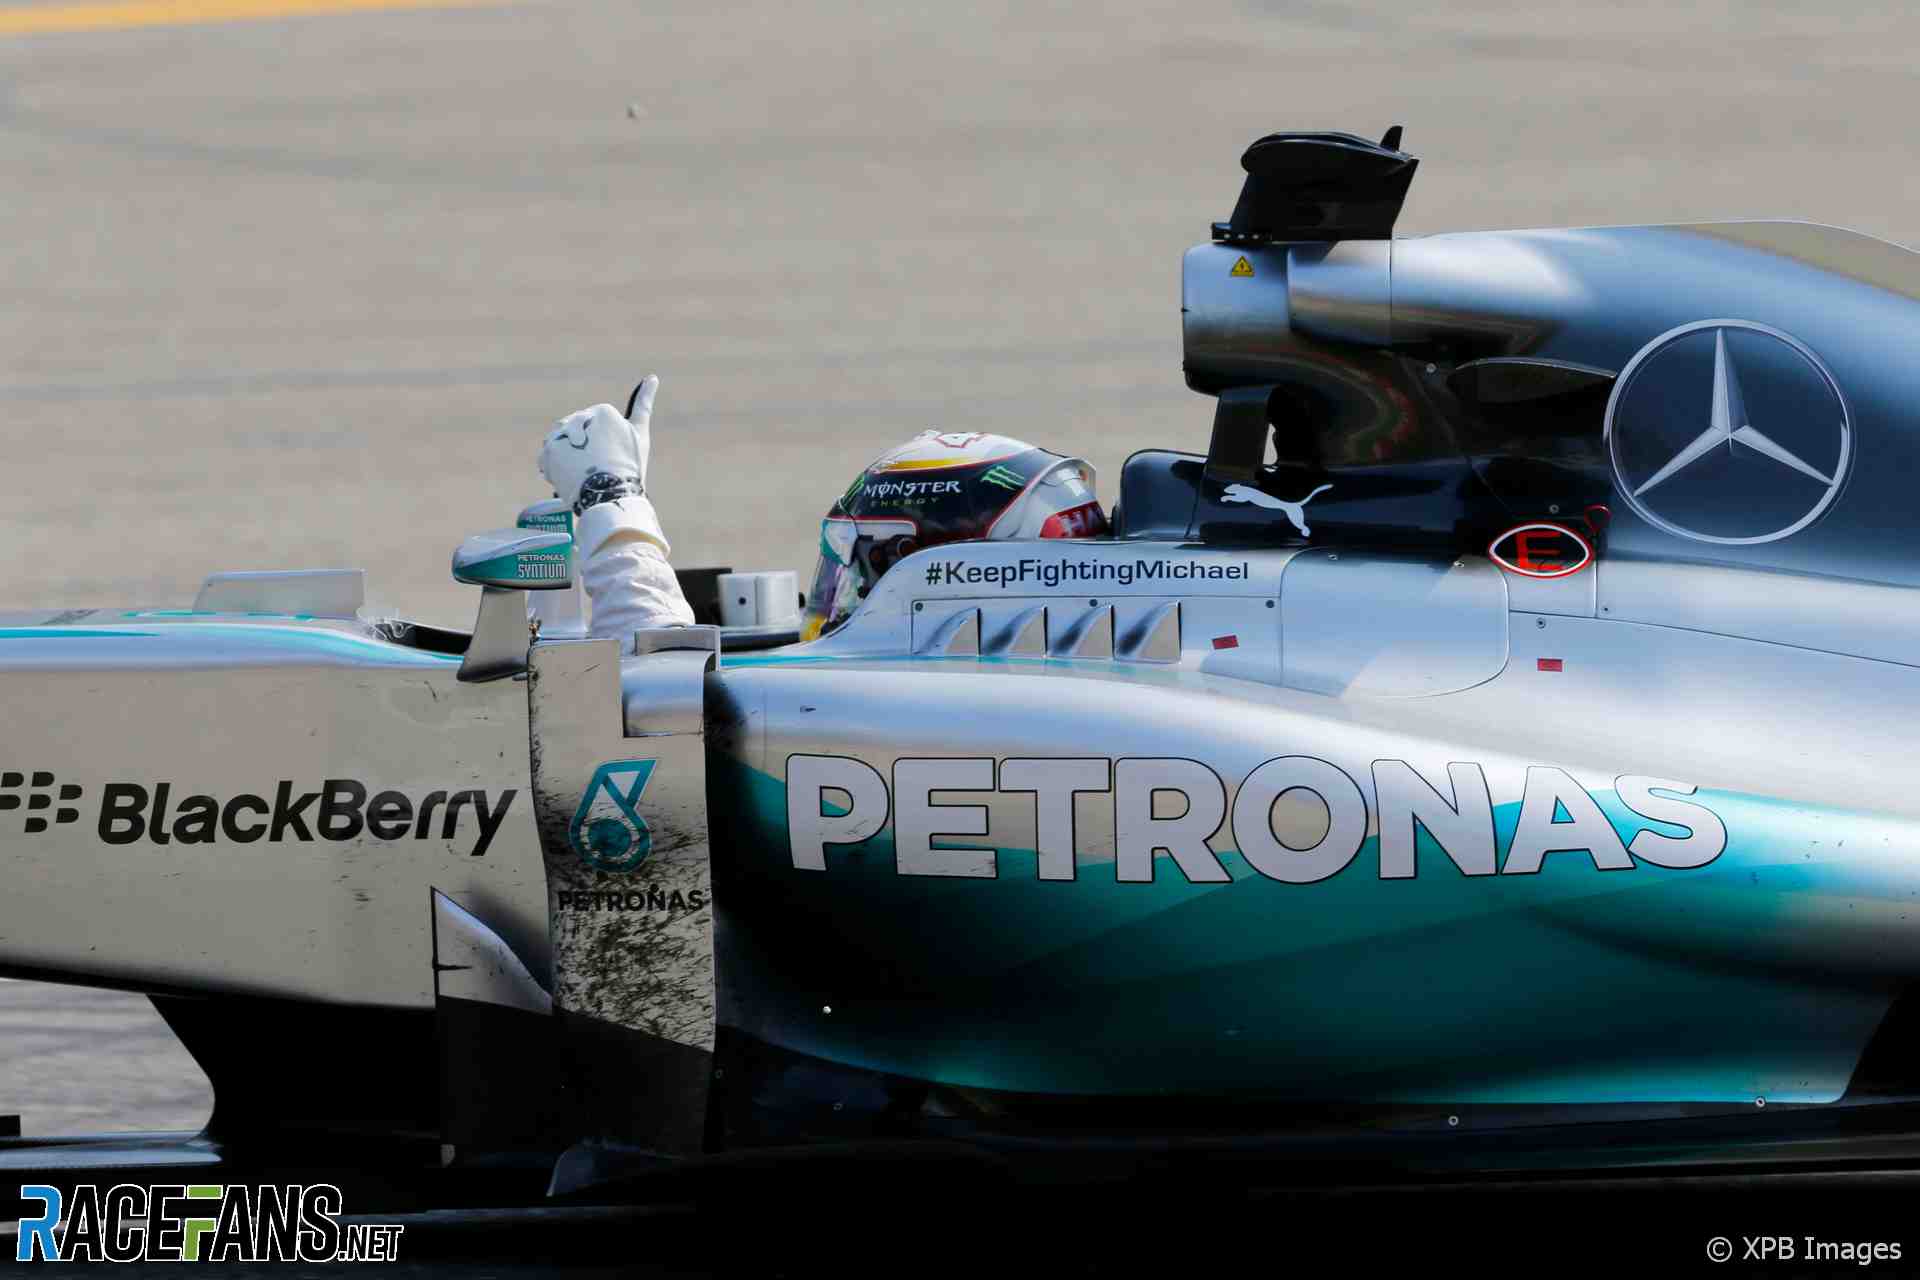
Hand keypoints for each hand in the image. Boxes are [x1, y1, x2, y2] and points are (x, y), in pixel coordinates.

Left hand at [538, 375, 658, 511]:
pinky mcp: (547, 452)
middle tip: (597, 468)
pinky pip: (547, 456)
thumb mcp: (640, 433)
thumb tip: (652, 377)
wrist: (610, 497)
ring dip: (568, 454)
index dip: (605, 443)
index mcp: (603, 412)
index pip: (597, 424)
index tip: (612, 457)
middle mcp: (578, 418)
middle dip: (584, 447)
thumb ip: (643, 404)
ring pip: (561, 441)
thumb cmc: (630, 466)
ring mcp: (561, 435)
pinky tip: (568, 475)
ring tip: (581, 472)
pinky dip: (555, 466)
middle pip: (577, 430)